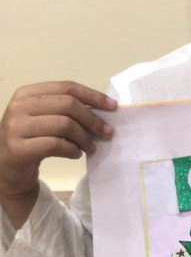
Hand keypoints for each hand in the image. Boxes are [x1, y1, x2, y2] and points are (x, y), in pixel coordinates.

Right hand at [0, 81, 116, 225]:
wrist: (6, 168)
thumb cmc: (32, 140)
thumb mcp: (46, 119)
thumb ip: (68, 111)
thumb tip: (105, 111)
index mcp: (28, 93)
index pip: (67, 87)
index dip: (93, 96)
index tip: (113, 107)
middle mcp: (19, 106)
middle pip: (68, 104)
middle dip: (92, 119)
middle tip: (106, 133)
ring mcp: (15, 127)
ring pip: (64, 124)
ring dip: (84, 138)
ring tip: (91, 147)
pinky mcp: (17, 148)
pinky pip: (55, 145)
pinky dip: (72, 150)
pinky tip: (76, 154)